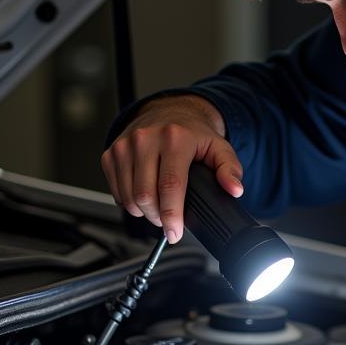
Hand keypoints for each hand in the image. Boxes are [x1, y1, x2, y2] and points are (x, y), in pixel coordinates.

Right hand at [100, 94, 242, 243]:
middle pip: (145, 196)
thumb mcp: (218, 147)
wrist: (168, 111)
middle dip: (158, 217)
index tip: (175, 232)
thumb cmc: (192, 133)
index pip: (170, 186)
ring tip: (158, 210)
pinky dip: (129, 202)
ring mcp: (125, 145)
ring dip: (143, 212)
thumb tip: (234, 189)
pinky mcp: (111, 153)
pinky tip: (143, 198)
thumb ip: (230, 169)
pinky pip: (116, 191)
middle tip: (169, 221)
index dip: (172, 215)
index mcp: (174, 138)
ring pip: (128, 197)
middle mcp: (146, 139)